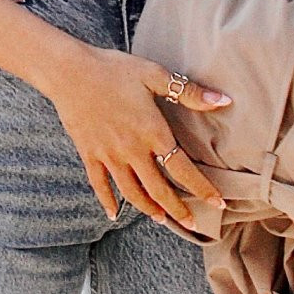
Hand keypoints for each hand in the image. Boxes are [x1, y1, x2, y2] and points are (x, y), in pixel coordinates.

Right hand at [48, 46, 228, 230]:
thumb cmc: (114, 69)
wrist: (70, 71)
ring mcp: (109, 155)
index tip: (217, 203)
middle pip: (159, 189)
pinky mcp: (89, 154)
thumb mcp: (155, 75)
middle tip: (193, 224)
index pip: (183, 169)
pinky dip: (107, 201)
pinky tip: (113, 214)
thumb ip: (190, 92)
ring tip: (162, 220)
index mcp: (152, 132)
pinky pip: (99, 184)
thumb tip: (224, 100)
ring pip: (132, 192)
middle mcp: (132, 150)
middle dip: (179, 210)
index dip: (202, 188)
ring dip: (149, 209)